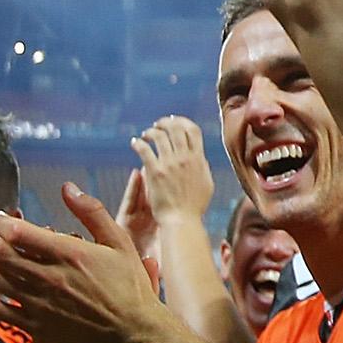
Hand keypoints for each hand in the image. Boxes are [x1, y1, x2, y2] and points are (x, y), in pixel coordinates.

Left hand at [0, 185, 164, 342]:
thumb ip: (91, 211)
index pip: (17, 232)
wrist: (134, 333)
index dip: (1, 221)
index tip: (2, 217)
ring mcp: (42, 305)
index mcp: (69, 253)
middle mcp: (50, 278)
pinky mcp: (38, 327)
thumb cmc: (130, 285)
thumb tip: (67, 187)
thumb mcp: (119, 241)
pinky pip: (0, 310)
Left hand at [132, 116, 214, 230]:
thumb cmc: (194, 207)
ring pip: (159, 136)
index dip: (182, 121)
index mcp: (198, 159)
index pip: (193, 130)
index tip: (174, 121)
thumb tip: (199, 155)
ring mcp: (170, 164)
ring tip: (145, 135)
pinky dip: (138, 143)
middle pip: (176, 128)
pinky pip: (145, 149)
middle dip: (165, 122)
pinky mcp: (155, 172)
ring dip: (151, 131)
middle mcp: (185, 158)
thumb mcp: (206, 183)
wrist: (182, 221)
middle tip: (157, 125)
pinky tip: (135, 143)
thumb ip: (202, 166)